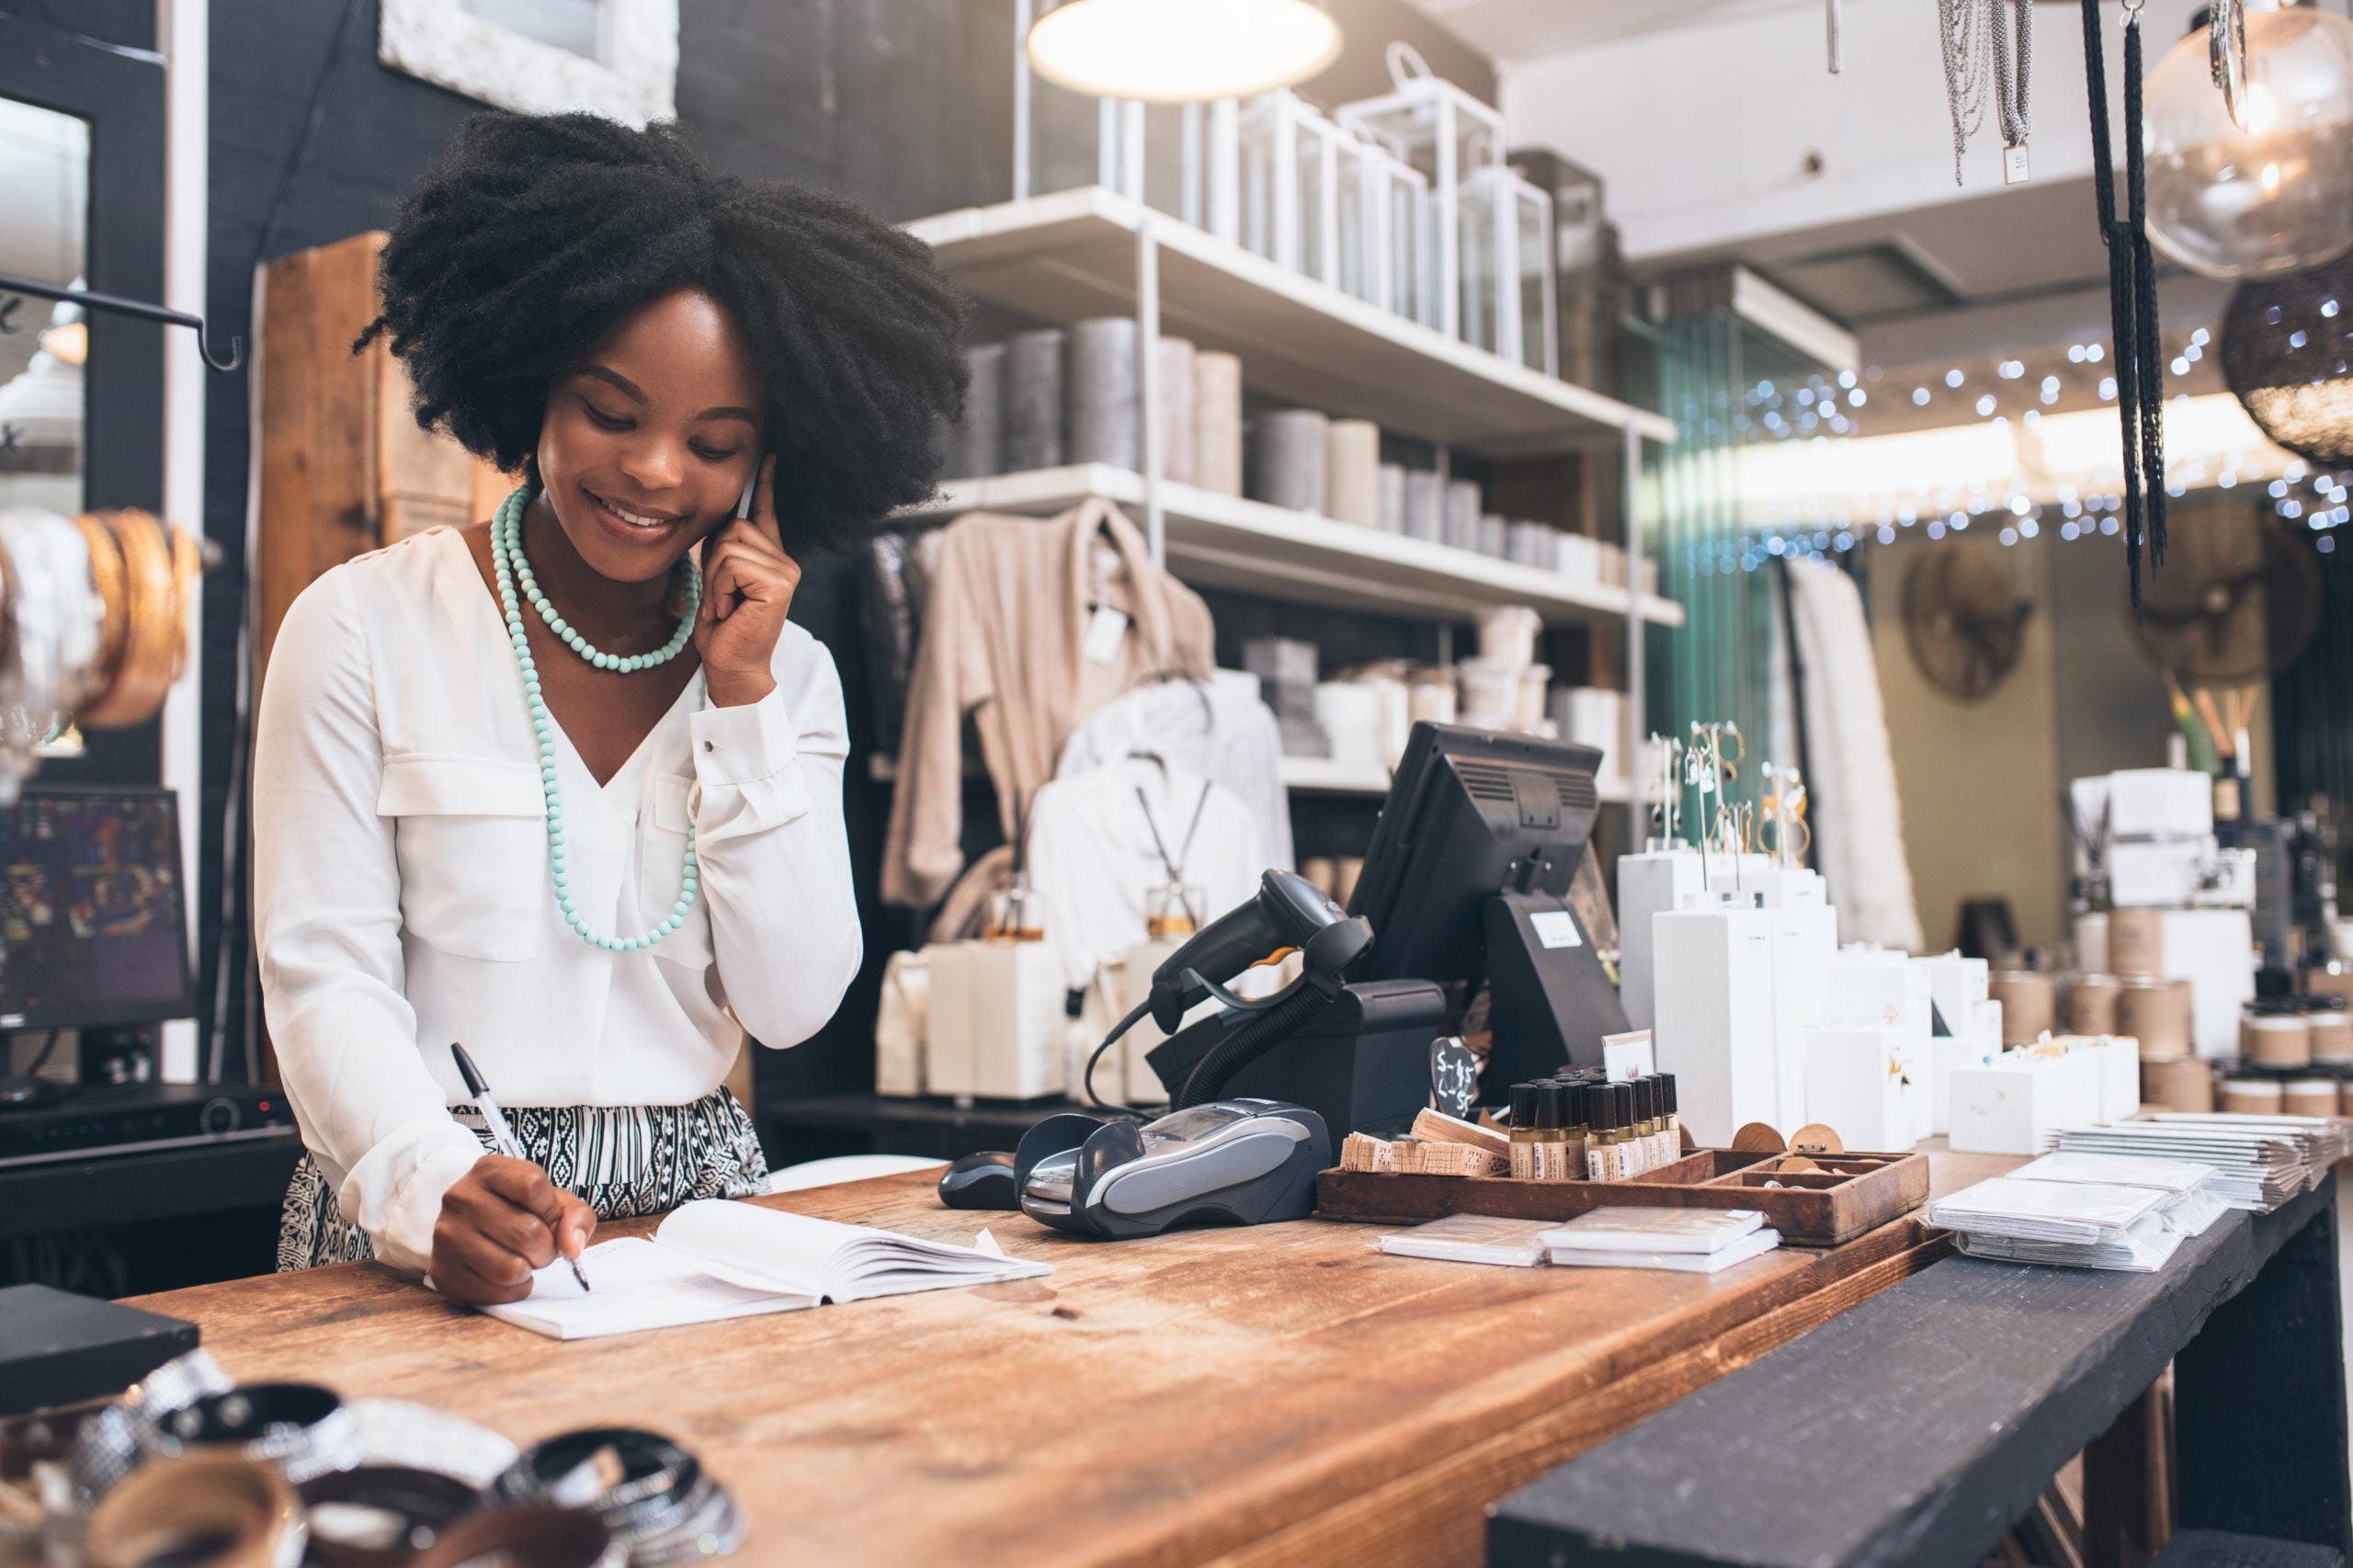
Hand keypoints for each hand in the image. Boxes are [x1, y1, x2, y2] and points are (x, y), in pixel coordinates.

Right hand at [429, 1155, 595, 1304]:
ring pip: (512, 1269)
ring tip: (522, 1259)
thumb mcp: (551, 1200)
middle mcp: (461, 1198)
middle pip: (527, 1233)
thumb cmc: (517, 1210)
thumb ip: (575, 1216)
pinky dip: (511, 1290)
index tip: (547, 1216)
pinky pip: (495, 1293)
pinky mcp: (443, 1271)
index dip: (551, 1208)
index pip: (533, 1185)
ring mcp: (447, 1235)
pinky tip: (505, 1276)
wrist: (470, 1226)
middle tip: (539, 1246)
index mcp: (489, 1170)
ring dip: (529, 1271)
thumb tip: (572, 1247)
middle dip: (546, 1248)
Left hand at [694, 454, 798, 706]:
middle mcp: (784, 560)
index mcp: (770, 557)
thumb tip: (720, 521)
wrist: (732, 667)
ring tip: (723, 606)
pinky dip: (719, 589)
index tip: (769, 455)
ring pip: (729, 545)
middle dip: (714, 560)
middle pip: (734, 526)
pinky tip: (727, 610)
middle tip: (720, 597)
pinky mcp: (778, 584)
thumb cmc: (723, 629)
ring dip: (714, 579)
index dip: (766, 483)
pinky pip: (732, 564)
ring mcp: (785, 571)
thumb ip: (724, 551)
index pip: (767, 512)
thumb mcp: (719, 580)